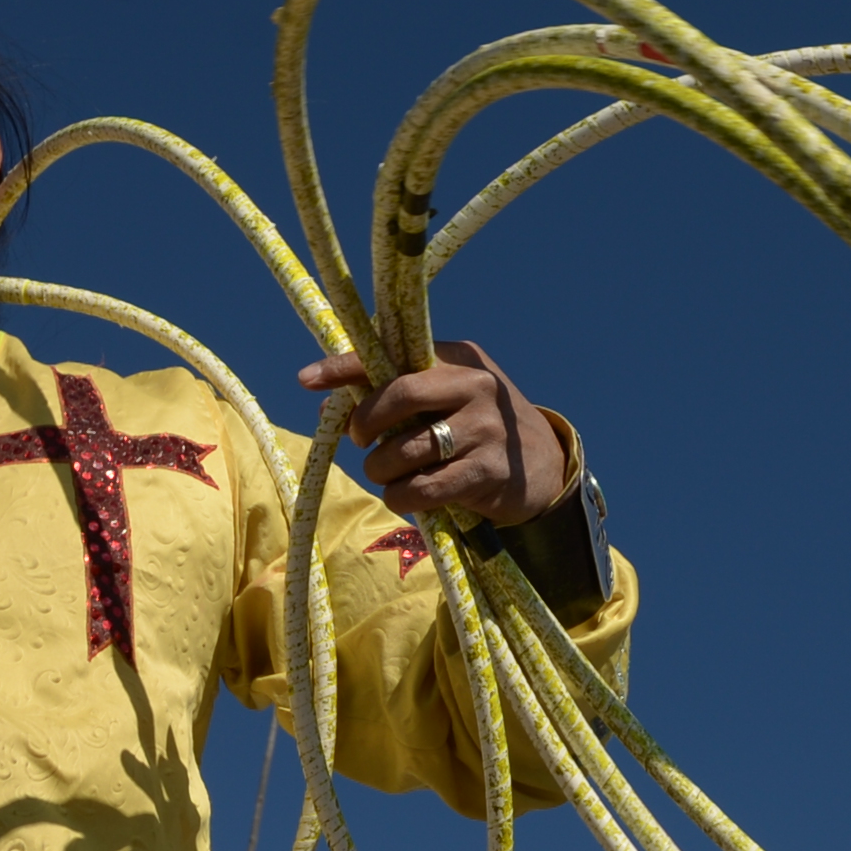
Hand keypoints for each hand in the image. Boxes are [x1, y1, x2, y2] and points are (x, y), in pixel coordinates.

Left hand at [304, 336, 574, 526]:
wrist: (544, 465)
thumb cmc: (475, 426)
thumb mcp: (444, 396)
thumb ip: (393, 393)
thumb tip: (328, 406)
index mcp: (457, 357)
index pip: (392, 353)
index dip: (345, 366)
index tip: (306, 380)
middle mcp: (476, 386)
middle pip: (400, 395)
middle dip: (366, 422)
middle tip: (360, 440)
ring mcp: (485, 429)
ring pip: (405, 450)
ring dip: (381, 469)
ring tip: (387, 472)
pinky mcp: (487, 472)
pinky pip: (424, 488)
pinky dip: (402, 496)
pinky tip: (405, 495)